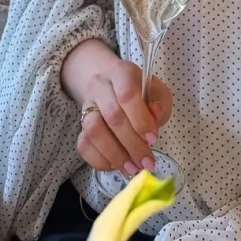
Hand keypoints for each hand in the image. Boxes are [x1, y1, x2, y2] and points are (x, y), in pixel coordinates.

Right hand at [62, 40, 171, 175]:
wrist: (115, 88)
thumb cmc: (142, 93)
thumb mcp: (157, 93)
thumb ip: (159, 104)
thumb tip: (155, 116)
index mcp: (122, 72)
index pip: (127, 94)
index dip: (140, 119)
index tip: (153, 139)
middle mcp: (100, 86)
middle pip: (112, 116)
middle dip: (132, 144)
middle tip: (146, 163)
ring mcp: (87, 105)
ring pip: (93, 131)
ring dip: (115, 154)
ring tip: (132, 168)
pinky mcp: (80, 125)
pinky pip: (83, 145)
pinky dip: (100, 160)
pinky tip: (116, 166)